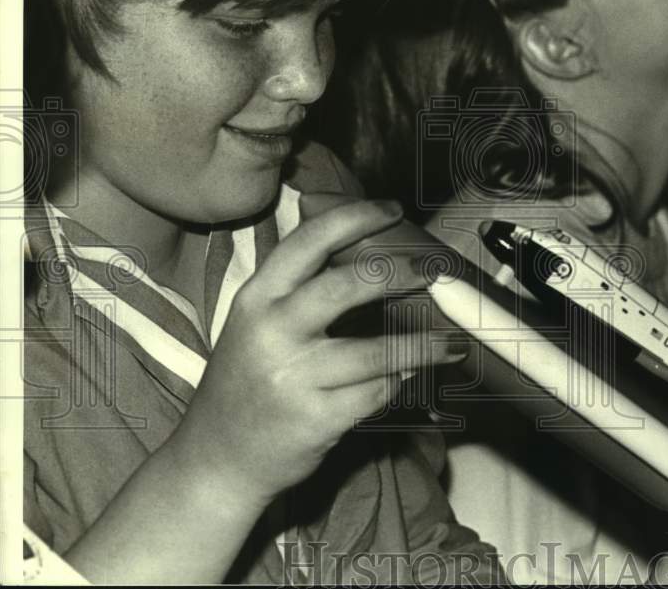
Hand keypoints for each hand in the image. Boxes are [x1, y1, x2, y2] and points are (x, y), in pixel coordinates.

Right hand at [166, 198, 466, 507]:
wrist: (217, 458)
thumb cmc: (249, 382)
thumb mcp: (257, 325)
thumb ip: (300, 292)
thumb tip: (375, 261)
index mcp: (256, 299)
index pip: (309, 241)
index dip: (355, 218)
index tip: (392, 209)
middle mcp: (271, 332)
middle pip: (347, 287)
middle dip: (400, 274)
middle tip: (434, 273)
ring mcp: (292, 378)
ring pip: (377, 352)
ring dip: (422, 345)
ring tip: (451, 342)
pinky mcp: (314, 420)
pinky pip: (375, 393)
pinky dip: (397, 384)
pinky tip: (407, 378)